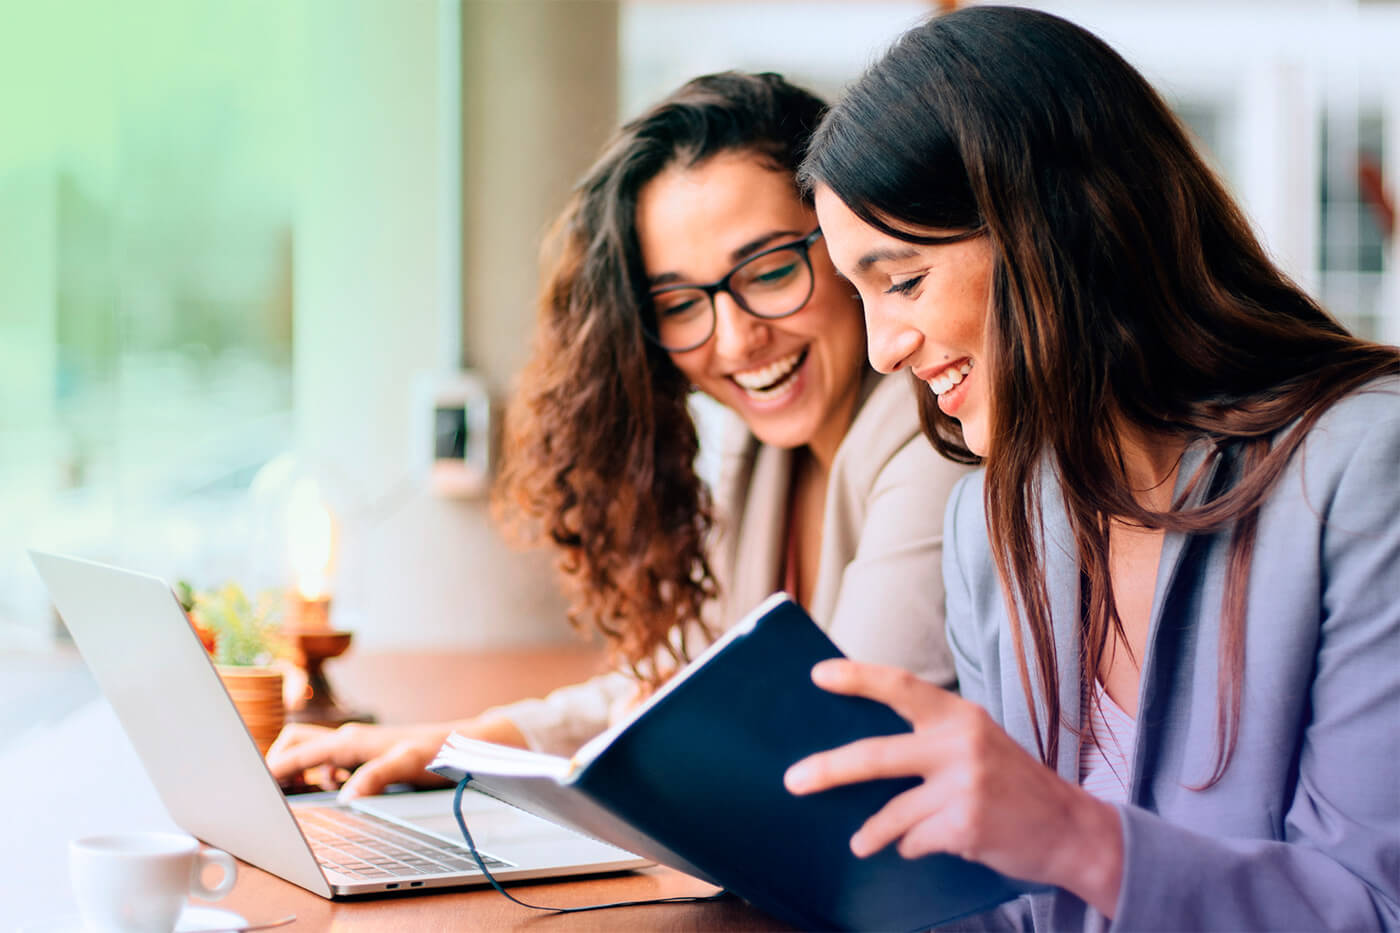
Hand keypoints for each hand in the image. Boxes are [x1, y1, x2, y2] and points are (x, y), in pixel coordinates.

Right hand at [265, 722, 451, 799]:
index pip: (298, 752)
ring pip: (310, 751)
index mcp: (350, 741)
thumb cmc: (437, 751)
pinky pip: (327, 761)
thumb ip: (376, 777)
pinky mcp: (364, 755)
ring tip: (292, 792)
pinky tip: (330, 790)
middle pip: (295, 742)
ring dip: (296, 768)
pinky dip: (317, 774)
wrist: (462, 744)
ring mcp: (355, 746)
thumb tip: (346, 797)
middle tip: (269, 790)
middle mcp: (348, 739)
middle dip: (277, 762)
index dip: (272, 769)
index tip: (251, 785)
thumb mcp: (407, 764)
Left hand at [782, 660, 1123, 916]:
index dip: (857, 677)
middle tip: (793, 780)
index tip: (818, 675)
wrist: (1070, 829)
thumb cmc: (1010, 783)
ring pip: (892, 813)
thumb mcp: (976, 742)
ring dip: (871, 833)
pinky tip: (925, 846)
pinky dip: (913, 847)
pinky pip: (915, 840)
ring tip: (860, 842)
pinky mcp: (966, 827)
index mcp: (959, 715)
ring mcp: (964, 787)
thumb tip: (858, 753)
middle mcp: (961, 744)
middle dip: (828, 769)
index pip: (900, 686)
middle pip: (876, 756)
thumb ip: (929, 739)